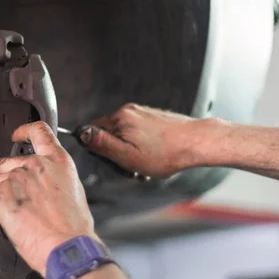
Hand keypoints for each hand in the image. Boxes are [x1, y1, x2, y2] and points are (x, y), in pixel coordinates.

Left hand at [0, 121, 96, 275]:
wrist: (67, 248)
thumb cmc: (74, 230)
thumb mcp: (74, 192)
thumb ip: (56, 180)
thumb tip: (46, 187)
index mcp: (58, 161)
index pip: (38, 131)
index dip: (23, 131)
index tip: (16, 136)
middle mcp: (36, 165)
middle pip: (6, 163)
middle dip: (5, 181)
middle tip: (15, 203)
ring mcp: (16, 178)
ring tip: (7, 220)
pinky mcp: (1, 195)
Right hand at [81, 104, 217, 177]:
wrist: (198, 142)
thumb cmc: (166, 153)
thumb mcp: (127, 156)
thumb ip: (102, 144)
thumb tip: (80, 133)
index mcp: (120, 117)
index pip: (92, 131)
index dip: (99, 150)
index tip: (113, 160)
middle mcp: (129, 110)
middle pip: (108, 133)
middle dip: (116, 152)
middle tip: (131, 167)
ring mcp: (142, 112)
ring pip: (124, 134)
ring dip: (130, 152)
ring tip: (145, 165)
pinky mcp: (153, 117)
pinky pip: (137, 132)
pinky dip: (141, 146)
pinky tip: (153, 156)